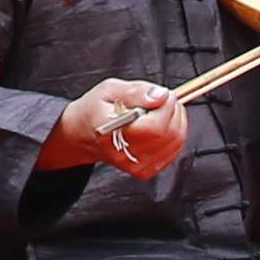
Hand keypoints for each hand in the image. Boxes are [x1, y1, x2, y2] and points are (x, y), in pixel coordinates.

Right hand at [47, 79, 191, 176]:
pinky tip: (161, 125)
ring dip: (176, 120)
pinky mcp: (145, 171)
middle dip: (173, 110)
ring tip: (161, 110)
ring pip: (176, 142)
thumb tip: (161, 96)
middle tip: (162, 99)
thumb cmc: (95, 110)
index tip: (163, 94)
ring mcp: (136, 165)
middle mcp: (125, 153)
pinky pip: (174, 150)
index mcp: (112, 131)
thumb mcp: (109, 89)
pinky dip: (174, 133)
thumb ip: (137, 92)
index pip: (154, 127)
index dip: (166, 107)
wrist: (83, 134)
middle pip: (169, 134)